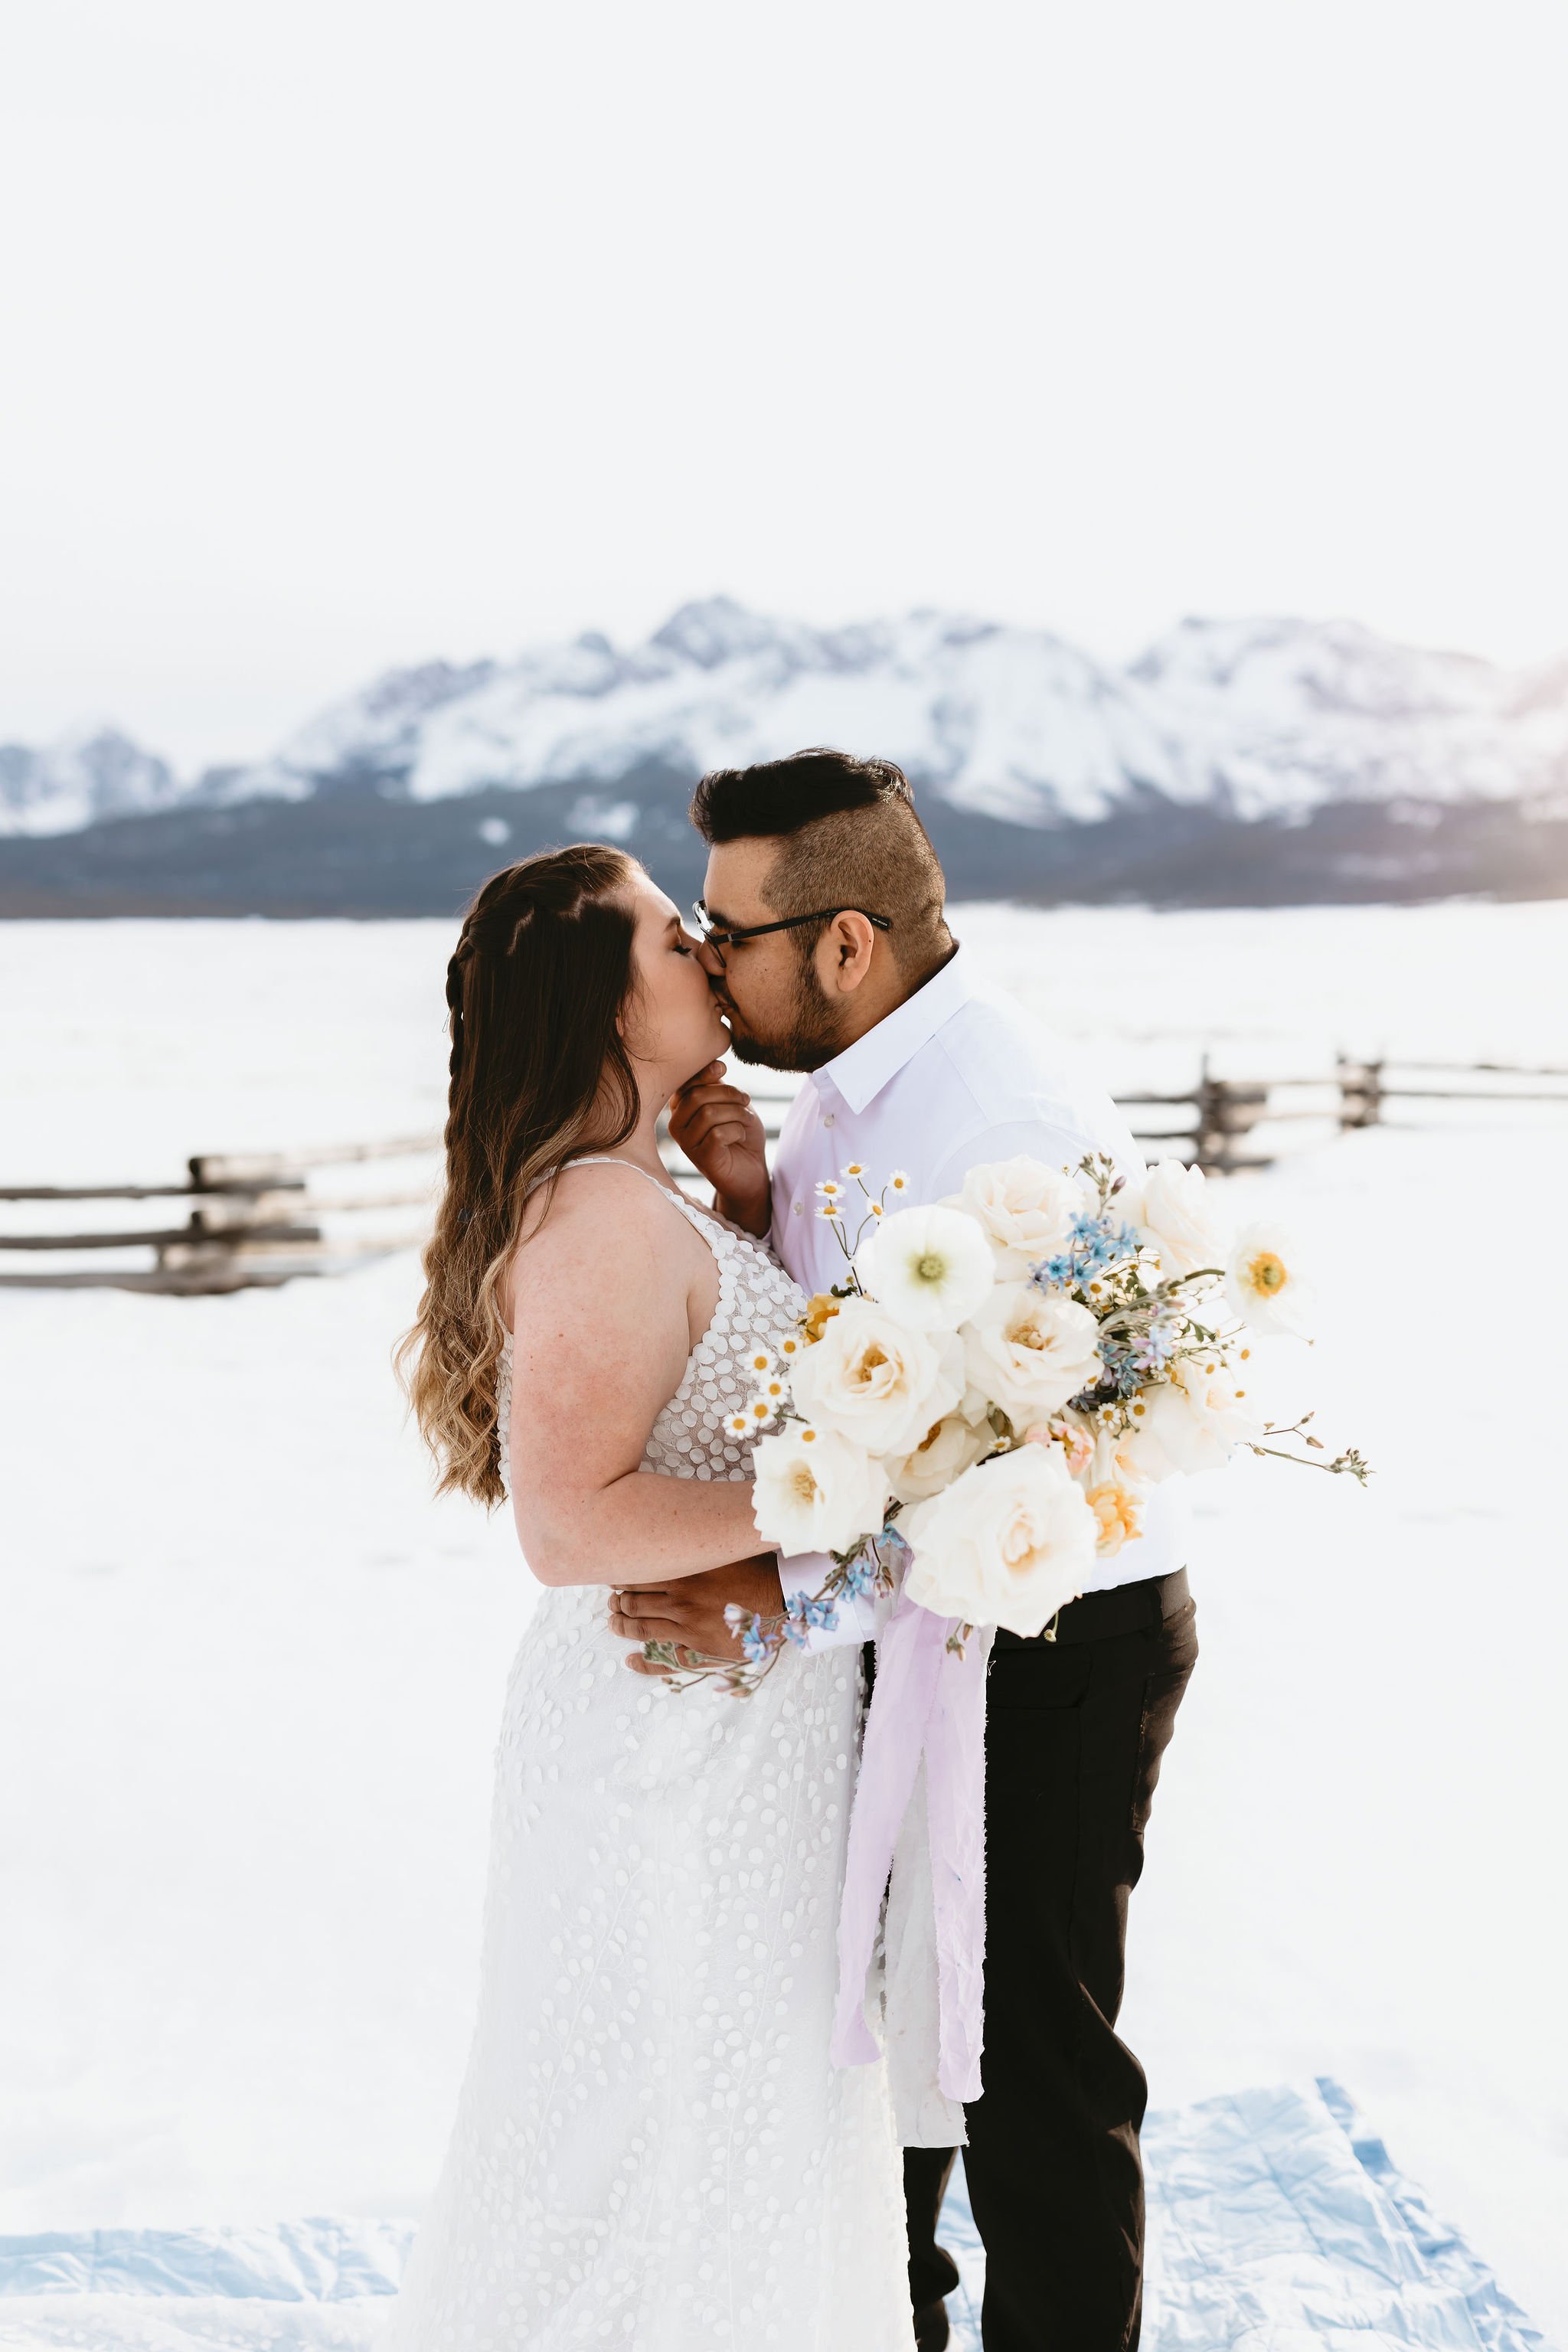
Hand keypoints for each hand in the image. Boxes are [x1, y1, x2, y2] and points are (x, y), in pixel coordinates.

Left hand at [609, 1554, 784, 1676]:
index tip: (613, 1579)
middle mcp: (681, 1601)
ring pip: (640, 1630)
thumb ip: (694, 1550)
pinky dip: (643, 1663)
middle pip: (633, 1603)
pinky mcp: (700, 1651)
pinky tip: (631, 1661)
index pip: (637, 1576)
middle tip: (611, 1603)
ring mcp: (688, 1628)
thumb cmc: (754, 1570)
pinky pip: (663, 1661)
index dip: (620, 1579)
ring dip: (621, 1627)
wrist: (783, 1600)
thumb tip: (669, 1534)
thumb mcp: (721, 1552)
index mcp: (684, 1574)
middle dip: (616, 1603)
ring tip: (614, 1623)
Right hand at [668, 1062, 770, 1235]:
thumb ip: (717, 1085)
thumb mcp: (729, 1103)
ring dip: (737, 1113)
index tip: (723, 1070)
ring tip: (747, 1121)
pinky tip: (740, 1137)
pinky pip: (718, 1134)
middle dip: (729, 1094)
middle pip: (697, 1096)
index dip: (705, 1072)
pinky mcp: (700, 1159)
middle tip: (746, 1101)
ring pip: (709, 1114)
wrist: (751, 1169)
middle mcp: (676, 1125)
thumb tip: (716, 1065)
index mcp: (680, 1107)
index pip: (686, 1083)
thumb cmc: (739, 1133)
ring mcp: (686, 1143)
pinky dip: (737, 1130)